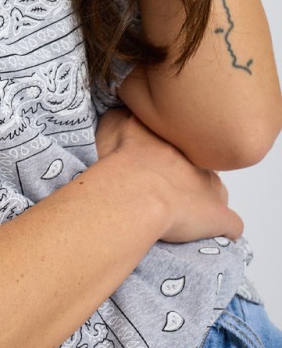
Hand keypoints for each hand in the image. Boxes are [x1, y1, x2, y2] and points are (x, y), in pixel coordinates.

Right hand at [96, 108, 243, 242]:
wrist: (137, 192)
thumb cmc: (123, 161)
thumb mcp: (115, 125)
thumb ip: (124, 117)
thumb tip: (130, 115)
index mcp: (179, 141)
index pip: (183, 143)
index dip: (169, 156)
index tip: (154, 166)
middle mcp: (200, 162)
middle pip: (200, 168)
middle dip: (187, 178)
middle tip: (163, 190)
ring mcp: (213, 190)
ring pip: (217, 193)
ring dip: (204, 202)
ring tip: (181, 214)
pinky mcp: (219, 218)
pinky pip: (231, 224)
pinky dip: (222, 228)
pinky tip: (205, 232)